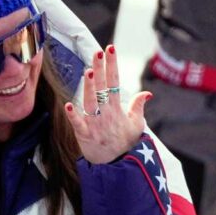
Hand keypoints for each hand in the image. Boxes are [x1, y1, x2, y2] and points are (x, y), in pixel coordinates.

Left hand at [64, 45, 151, 164]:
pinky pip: (78, 124)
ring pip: (91, 102)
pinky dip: (73, 116)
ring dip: (90, 88)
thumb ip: (138, 106)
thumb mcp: (136, 124)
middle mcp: (106, 113)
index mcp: (117, 108)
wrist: (117, 166)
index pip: (114, 81)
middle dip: (101, 69)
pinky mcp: (85, 135)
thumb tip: (147, 92)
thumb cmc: (125, 143)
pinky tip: (68, 105)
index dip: (112, 64)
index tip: (110, 48)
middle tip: (98, 52)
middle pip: (102, 88)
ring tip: (89, 72)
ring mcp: (95, 124)